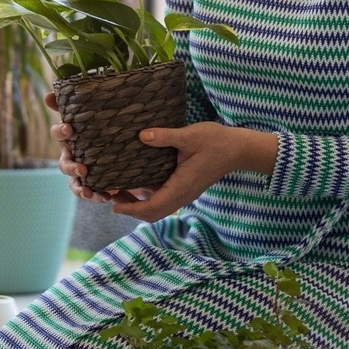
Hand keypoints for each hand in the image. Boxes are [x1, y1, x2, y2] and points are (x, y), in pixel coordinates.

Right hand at [45, 91, 119, 203]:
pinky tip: (107, 196)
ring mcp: (80, 172)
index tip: (69, 128)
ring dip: (80, 189)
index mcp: (68, 139)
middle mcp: (71, 156)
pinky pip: (91, 193)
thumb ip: (70, 103)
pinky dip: (97, 196)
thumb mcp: (90, 112)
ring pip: (74, 184)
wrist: (118, 142)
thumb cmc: (98, 124)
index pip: (57, 134)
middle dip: (72, 167)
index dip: (60, 131)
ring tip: (89, 192)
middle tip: (82, 169)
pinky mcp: (94, 183)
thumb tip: (48, 95)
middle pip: (64, 165)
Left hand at [109, 123, 279, 221]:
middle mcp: (182, 195)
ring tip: (119, 193)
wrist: (238, 149)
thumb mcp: (190, 136)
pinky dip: (148, 198)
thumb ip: (165, 136)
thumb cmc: (216, 141)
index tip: (113, 204)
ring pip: (158, 209)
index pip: (152, 206)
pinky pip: (164, 201)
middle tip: (110, 198)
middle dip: (130, 209)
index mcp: (181, 187)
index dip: (131, 208)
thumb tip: (141, 135)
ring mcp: (185, 194)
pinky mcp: (186, 189)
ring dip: (138, 205)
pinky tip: (137, 186)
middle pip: (152, 213)